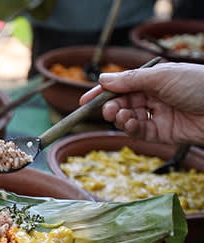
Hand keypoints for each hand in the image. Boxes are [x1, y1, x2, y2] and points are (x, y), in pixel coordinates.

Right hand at [79, 62, 203, 145]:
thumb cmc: (199, 85)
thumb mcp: (161, 76)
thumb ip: (130, 80)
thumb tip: (103, 79)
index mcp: (153, 79)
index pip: (121, 86)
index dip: (102, 93)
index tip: (85, 101)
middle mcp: (154, 96)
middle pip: (122, 103)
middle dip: (111, 107)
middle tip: (108, 111)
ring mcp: (158, 115)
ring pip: (129, 118)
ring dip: (121, 118)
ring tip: (122, 117)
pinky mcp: (163, 132)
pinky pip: (140, 132)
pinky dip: (132, 129)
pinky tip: (132, 124)